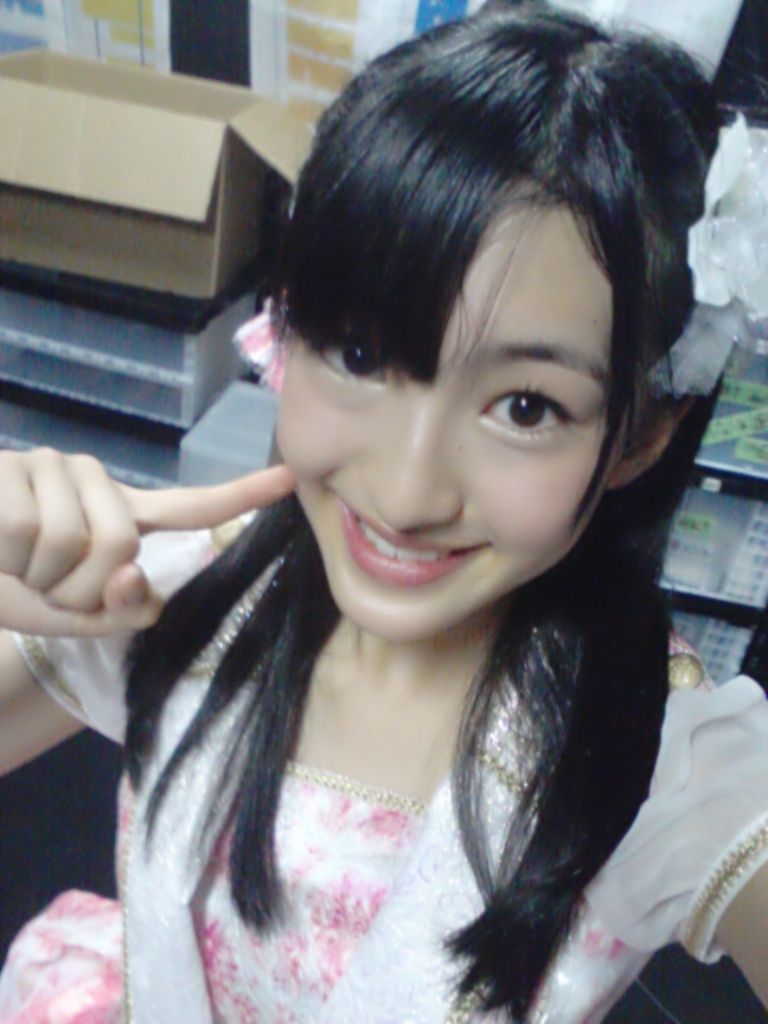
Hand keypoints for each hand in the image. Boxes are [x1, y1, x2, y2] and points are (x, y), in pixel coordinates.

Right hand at [0, 449, 294, 636]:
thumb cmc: (4, 582)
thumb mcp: (65, 614)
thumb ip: (111, 610)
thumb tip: (137, 585)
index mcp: (119, 515)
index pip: (188, 507)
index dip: (239, 497)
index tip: (289, 479)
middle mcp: (96, 480)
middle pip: (125, 546)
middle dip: (80, 590)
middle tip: (44, 584)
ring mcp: (56, 467)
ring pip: (77, 543)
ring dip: (39, 577)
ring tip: (13, 563)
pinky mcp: (15, 467)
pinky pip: (31, 533)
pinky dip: (8, 562)